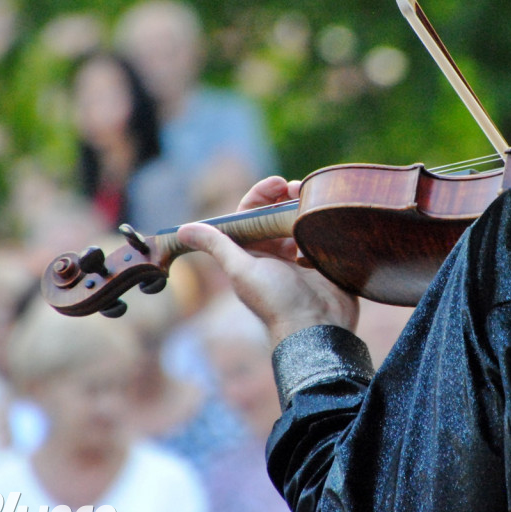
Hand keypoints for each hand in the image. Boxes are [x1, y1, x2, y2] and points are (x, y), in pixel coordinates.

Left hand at [176, 176, 358, 345]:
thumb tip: (182, 229)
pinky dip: (324, 224)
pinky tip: (328, 219)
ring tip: (315, 200)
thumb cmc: (276, 301)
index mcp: (254, 254)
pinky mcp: (325, 261)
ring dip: (306, 207)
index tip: (278, 184)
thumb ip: (217, 246)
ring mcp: (303, 257)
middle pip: (278, 214)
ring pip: (302, 222)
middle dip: (286, 197)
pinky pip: (324, 235)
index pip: (252, 214)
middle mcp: (276, 254)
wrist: (318, 328)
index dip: (261, 196)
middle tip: (298, 189)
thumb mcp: (242, 271)